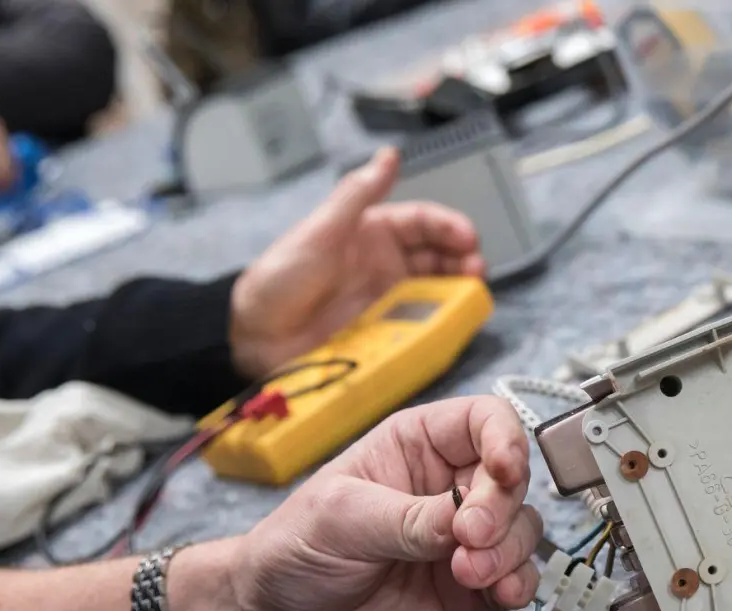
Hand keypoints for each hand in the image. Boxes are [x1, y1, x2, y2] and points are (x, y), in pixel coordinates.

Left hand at [168, 396, 540, 610]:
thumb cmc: (296, 548)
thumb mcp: (341, 517)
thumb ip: (409, 518)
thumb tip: (469, 521)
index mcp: (419, 446)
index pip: (486, 421)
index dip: (506, 440)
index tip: (505, 472)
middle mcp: (452, 486)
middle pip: (512, 480)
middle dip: (501, 510)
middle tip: (469, 539)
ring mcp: (466, 538)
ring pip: (523, 529)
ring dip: (510, 551)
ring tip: (469, 575)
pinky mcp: (474, 586)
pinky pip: (518, 577)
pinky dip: (520, 584)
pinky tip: (501, 595)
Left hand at [229, 146, 486, 379]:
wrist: (255, 336)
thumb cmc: (281, 278)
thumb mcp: (320, 230)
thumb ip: (357, 193)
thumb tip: (389, 154)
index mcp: (371, 232)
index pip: (422, 222)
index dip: (448, 226)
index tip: (468, 238)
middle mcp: (385, 263)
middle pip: (438, 255)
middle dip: (462, 258)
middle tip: (477, 268)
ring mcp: (387, 298)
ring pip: (436, 287)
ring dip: (458, 288)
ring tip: (472, 292)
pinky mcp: (385, 330)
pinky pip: (422, 322)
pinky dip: (441, 319)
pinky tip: (452, 319)